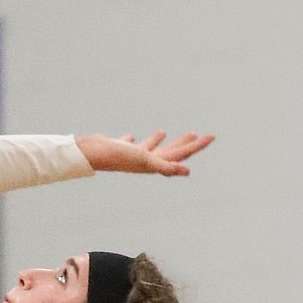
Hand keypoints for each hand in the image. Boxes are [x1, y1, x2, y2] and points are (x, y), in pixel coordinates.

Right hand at [75, 130, 214, 176]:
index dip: (197, 146)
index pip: (182, 155)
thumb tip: (186, 171)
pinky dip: (133, 140)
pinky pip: (130, 144)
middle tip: (197, 133)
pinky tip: (132, 136)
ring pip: (150, 148)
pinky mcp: (119, 149)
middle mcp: (145, 161)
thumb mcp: (145, 160)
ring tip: (165, 131)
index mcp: (154, 163)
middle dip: (184, 144)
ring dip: (160, 142)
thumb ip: (166, 166)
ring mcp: (132, 156)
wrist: (91, 154)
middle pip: (170, 152)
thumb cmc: (118, 157)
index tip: (211, 136)